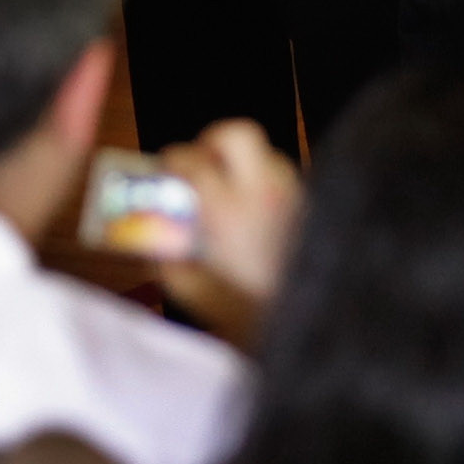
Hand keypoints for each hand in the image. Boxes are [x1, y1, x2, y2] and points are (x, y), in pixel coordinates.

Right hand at [157, 120, 303, 346]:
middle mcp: (261, 195)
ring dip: (245, 165)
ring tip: (231, 188)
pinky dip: (270, 187)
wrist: (298, 328)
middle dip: (214, 141)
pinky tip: (259, 212)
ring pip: (269, 155)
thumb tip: (151, 233)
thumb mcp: (186, 286)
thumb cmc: (242, 312)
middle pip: (239, 135)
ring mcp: (292, 199)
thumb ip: (163, 255)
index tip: (167, 168)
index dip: (174, 159)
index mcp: (225, 209)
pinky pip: (288, 182)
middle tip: (202, 160)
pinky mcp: (311, 211)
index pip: (193, 160)